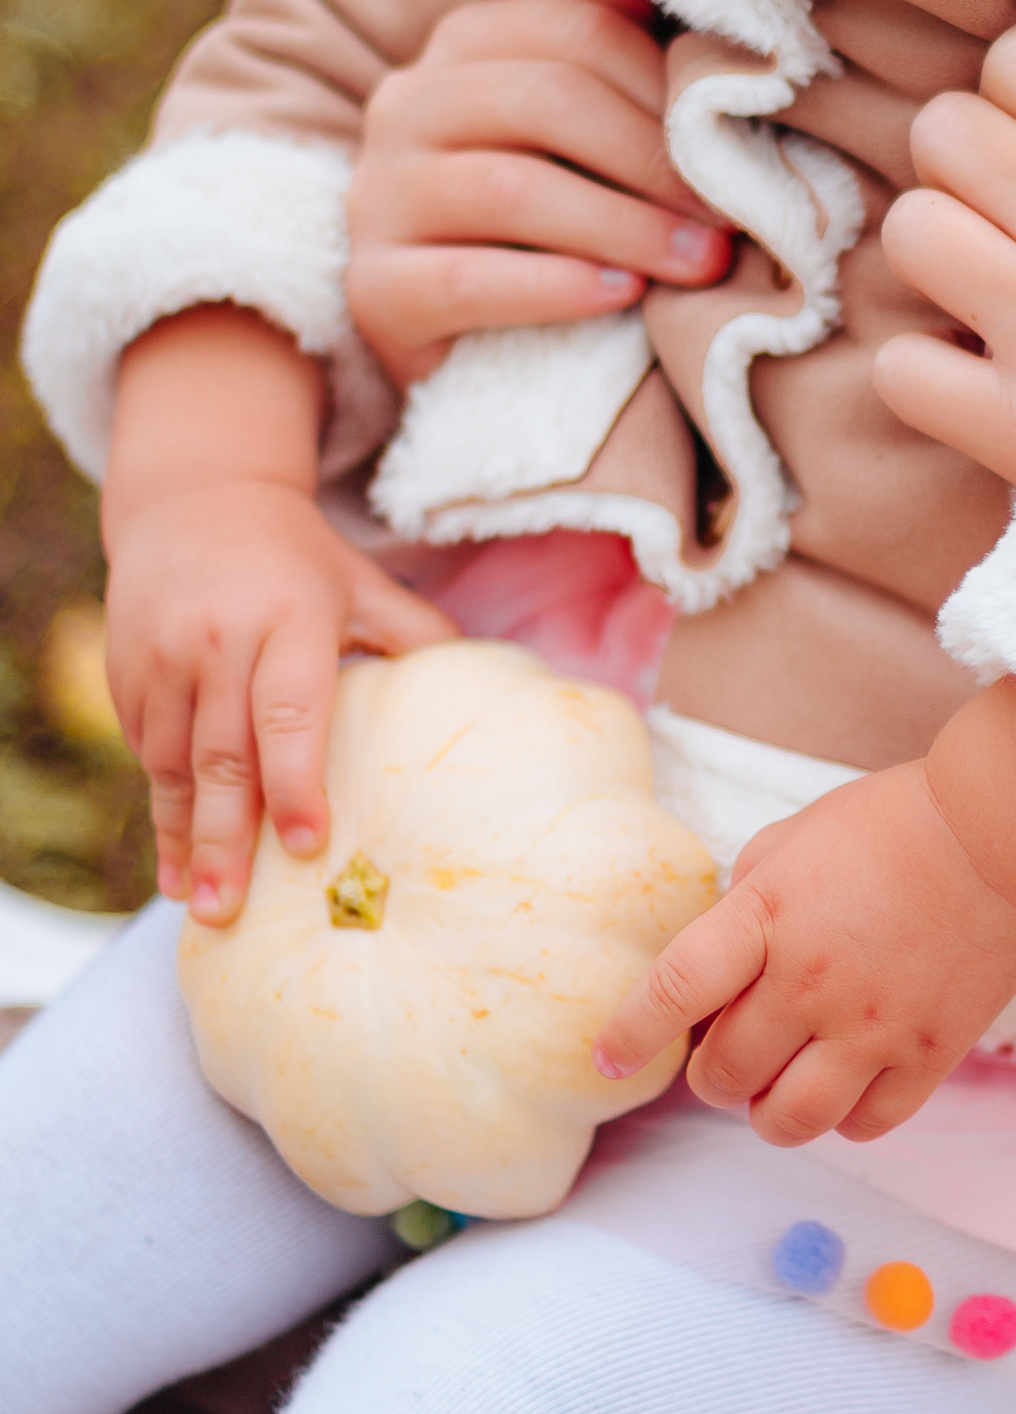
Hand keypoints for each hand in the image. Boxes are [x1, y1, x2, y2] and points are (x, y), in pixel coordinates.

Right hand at [102, 308, 454, 921]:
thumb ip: (417, 634)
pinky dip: (161, 810)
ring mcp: (165, 660)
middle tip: (231, 911)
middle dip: (226, 838)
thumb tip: (490, 683)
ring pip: (174, 764)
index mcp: (292, 618)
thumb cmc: (301, 558)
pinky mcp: (126, 675)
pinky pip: (145, 754)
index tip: (308, 844)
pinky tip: (177, 861)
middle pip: (223, 754)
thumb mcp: (363, 584)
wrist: (197, 503)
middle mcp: (222, 642)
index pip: (292, 713)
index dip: (298, 782)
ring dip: (185, 838)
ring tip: (201, 904)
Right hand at [346, 0, 732, 386]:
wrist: (477, 335)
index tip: (734, 147)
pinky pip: (470, 280)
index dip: (664, 88)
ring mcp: (377, 195)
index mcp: (465, 44)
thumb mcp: (588, 124)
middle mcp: (405, 104)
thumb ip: (607, 42)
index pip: (575, 34)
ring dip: (625, 227)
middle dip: (652, 161)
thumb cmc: (557, 210)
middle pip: (544, 101)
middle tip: (727, 217)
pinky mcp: (372, 289)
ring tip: (699, 263)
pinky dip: (559, 287)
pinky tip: (623, 297)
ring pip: (510, 190)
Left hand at [594, 680, 1015, 1141]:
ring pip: (787, 1121)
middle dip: (712, 1073)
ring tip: (782, 1084)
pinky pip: (865, 1125)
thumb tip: (717, 968)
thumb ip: (747, 903)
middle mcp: (812, 980)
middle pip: (722, 1074)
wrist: (1002, 834)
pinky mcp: (930, 1054)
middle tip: (730, 1053)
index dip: (631, 1034)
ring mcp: (873, 1025)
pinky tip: (848, 1083)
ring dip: (768, 1112)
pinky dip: (844, 1116)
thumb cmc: (895, 823)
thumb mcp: (795, 839)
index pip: (675, 991)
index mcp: (769, 916)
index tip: (609, 1058)